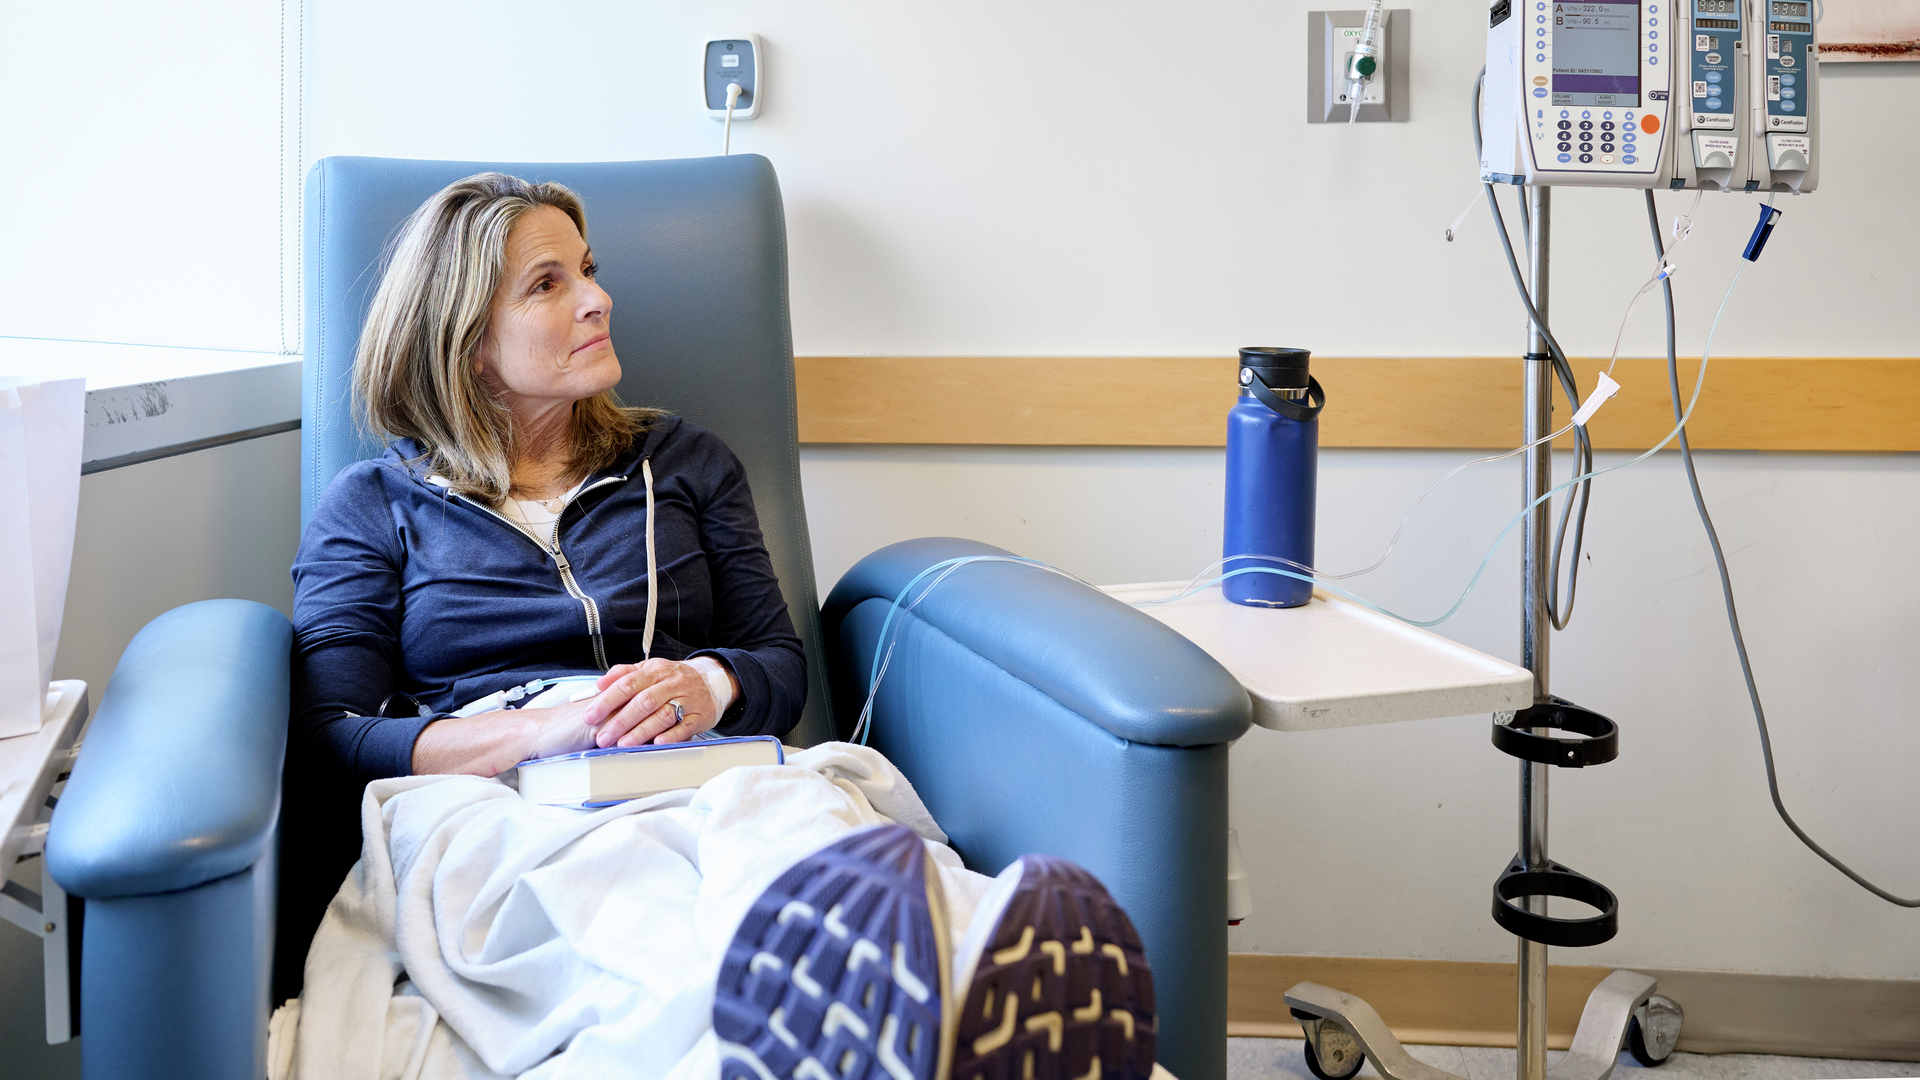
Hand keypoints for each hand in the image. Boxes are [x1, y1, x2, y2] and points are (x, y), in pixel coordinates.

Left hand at [582, 658, 733, 746]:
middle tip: (603, 737)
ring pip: (663, 715)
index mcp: (655, 671)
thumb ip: (624, 674)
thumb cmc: (672, 679)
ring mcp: (687, 700)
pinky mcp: (700, 716)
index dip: (607, 701)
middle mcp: (671, 683)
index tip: (590, 716)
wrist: (712, 681)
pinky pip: (685, 726)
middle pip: (644, 702)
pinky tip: (657, 743)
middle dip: (620, 721)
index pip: (628, 684)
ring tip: (623, 744)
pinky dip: (671, 735)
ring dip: (641, 731)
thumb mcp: (649, 669)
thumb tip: (600, 683)